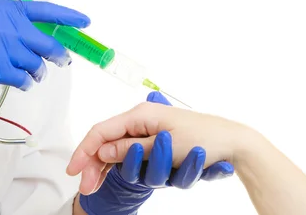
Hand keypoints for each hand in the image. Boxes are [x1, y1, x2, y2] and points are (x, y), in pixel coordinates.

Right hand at [0, 0, 88, 110]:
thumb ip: (7, 15)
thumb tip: (28, 15)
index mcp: (8, 9)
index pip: (46, 11)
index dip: (69, 17)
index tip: (85, 22)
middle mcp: (10, 27)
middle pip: (48, 44)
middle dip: (59, 55)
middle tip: (62, 60)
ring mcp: (5, 49)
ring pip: (37, 64)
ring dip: (38, 71)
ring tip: (32, 73)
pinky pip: (23, 79)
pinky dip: (25, 81)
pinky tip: (20, 80)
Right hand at [68, 95, 252, 194]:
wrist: (232, 142)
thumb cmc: (203, 138)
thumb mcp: (163, 146)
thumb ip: (131, 149)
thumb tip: (105, 150)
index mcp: (141, 115)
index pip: (102, 131)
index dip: (85, 151)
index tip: (73, 171)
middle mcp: (143, 123)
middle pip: (108, 144)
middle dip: (95, 167)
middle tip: (88, 189)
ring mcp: (149, 136)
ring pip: (120, 155)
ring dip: (111, 171)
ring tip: (101, 181)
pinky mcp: (156, 147)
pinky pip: (136, 160)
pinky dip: (129, 169)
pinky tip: (130, 172)